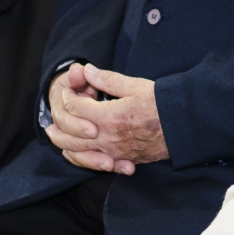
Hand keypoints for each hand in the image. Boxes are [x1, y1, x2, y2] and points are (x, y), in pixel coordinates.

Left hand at [45, 64, 167, 173]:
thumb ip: (107, 80)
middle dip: (57, 126)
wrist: (184, 127)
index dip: (68, 97)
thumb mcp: (135, 85)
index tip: (69, 89)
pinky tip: (75, 152)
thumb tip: (87, 71)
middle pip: (71, 135)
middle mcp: (108, 138)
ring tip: (55, 138)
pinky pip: (94, 163)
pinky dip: (80, 158)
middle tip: (49, 121)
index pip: (76, 109)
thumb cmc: (162, 103)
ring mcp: (114, 152)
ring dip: (64, 145)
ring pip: (79, 153)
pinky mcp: (122, 160)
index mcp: (110, 117)